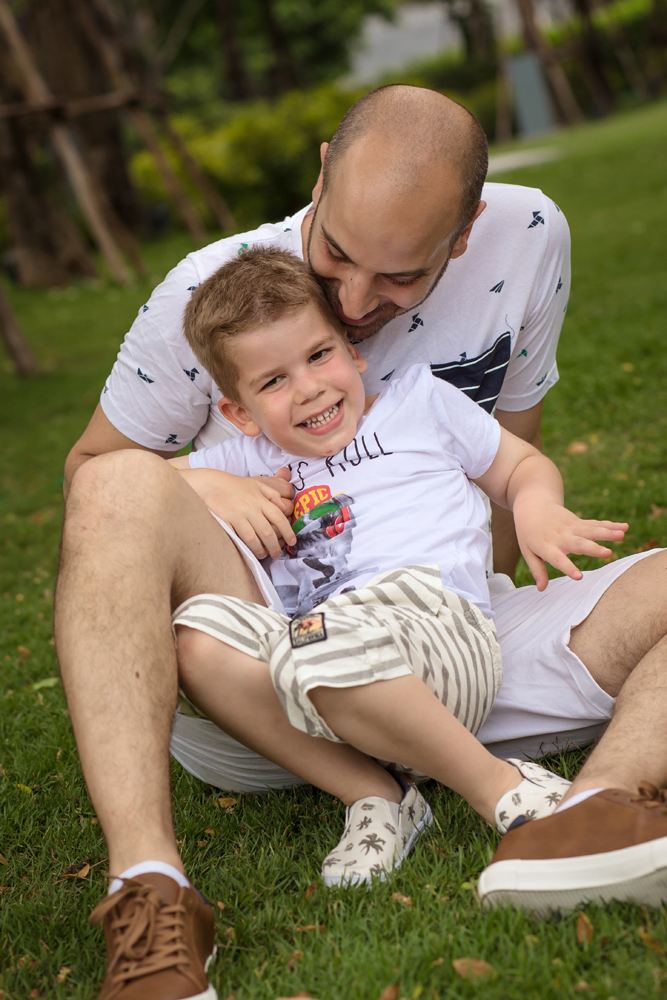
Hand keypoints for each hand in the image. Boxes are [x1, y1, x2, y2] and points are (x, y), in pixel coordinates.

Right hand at [178, 467, 294, 558]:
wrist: (209, 484)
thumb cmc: (235, 486)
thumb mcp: (257, 483)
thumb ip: (273, 493)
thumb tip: (287, 505)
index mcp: (260, 499)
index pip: (279, 517)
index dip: (288, 531)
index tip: (292, 541)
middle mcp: (250, 508)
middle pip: (267, 532)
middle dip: (274, 547)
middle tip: (277, 554)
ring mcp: (237, 516)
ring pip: (253, 538)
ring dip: (260, 550)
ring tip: (263, 555)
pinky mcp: (224, 522)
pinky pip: (237, 539)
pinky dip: (244, 548)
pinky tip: (248, 552)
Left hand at [514, 497, 627, 591]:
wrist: (532, 504)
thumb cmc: (528, 532)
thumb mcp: (527, 551)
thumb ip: (536, 569)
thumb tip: (542, 589)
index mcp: (546, 546)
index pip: (557, 559)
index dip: (568, 567)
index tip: (579, 577)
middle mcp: (561, 536)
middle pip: (578, 543)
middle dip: (593, 549)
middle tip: (608, 554)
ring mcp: (571, 527)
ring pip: (591, 531)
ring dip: (607, 533)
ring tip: (622, 536)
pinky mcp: (579, 522)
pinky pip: (595, 524)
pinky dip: (610, 525)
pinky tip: (624, 527)